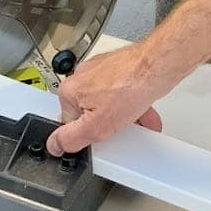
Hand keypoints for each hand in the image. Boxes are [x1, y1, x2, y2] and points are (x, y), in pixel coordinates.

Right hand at [45, 44, 168, 155]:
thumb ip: (71, 138)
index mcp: (69, 90)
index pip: (68, 124)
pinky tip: (142, 113)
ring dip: (122, 117)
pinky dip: (130, 105)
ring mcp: (99, 71)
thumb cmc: (130, 87)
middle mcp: (81, 77)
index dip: (86, 135)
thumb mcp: (97, 126)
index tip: (100, 138)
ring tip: (136, 122)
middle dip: (107, 125)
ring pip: (107, 104)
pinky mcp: (116, 69)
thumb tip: (54, 145)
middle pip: (89, 113)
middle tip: (120, 130)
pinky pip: (119, 94)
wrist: (157, 65)